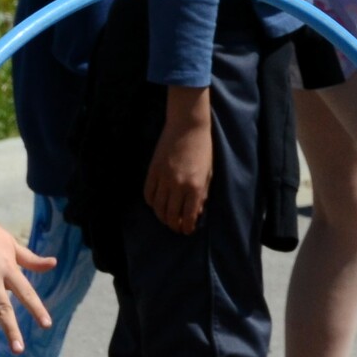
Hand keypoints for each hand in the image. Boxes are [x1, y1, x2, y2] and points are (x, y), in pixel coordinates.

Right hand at [143, 90, 213, 234]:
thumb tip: (196, 210)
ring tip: (166, 218)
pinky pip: (148, 193)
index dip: (187, 227)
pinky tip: (156, 204)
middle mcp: (178, 185)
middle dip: (174, 226)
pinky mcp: (152, 170)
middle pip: (171, 215)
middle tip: (176, 228)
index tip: (187, 230)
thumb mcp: (208, 172)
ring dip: (162, 217)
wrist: (188, 126)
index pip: (189, 215)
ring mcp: (163, 178)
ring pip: (158, 207)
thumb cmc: (202, 148)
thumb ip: (203, 193)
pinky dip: (151, 202)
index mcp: (196, 186)